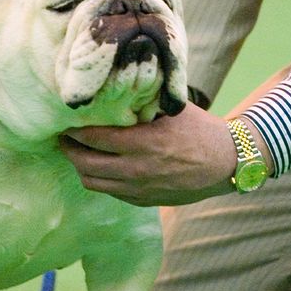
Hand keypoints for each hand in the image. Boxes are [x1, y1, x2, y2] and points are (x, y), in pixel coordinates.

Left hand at [59, 104, 238, 205]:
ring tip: (78, 154)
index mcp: (144, 143)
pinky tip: (101, 167)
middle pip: (85, 164)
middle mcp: (138, 169)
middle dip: (70, 150)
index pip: (93, 138)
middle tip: (65, 138)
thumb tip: (114, 89)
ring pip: (93, 182)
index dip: (74, 130)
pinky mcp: (143, 201)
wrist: (226, 162)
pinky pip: (110, 192)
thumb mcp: (172, 109)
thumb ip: (143, 102)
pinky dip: (100, 179)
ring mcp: (139, 189)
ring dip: (81, 168)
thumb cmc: (199, 130)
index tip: (66, 122)